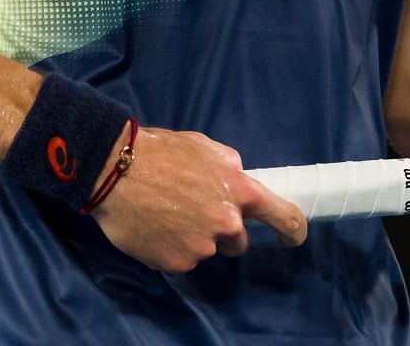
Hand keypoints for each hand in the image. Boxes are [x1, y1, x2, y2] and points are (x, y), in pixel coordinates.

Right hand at [89, 126, 307, 272]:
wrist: (115, 170)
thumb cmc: (162, 152)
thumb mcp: (206, 147)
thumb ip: (230, 166)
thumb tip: (240, 177)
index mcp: (241, 192)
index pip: (285, 218)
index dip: (294, 231)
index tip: (290, 238)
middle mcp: (227, 224)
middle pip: (239, 241)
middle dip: (225, 231)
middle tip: (196, 211)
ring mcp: (202, 247)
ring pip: (208, 250)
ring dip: (195, 238)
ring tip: (168, 214)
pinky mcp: (177, 263)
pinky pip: (183, 259)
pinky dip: (172, 248)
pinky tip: (155, 227)